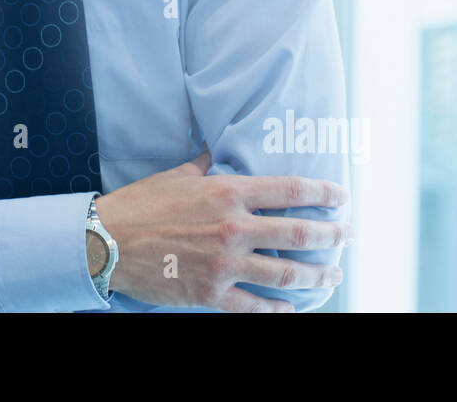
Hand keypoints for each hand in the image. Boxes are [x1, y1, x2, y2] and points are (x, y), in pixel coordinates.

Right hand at [95, 141, 351, 311]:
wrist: (107, 242)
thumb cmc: (140, 205)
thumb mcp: (176, 175)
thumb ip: (204, 163)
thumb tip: (217, 146)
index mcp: (227, 193)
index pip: (289, 191)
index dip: (323, 194)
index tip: (342, 197)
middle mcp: (233, 228)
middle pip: (298, 233)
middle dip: (331, 235)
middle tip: (349, 236)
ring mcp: (225, 263)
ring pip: (286, 273)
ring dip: (316, 275)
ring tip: (333, 275)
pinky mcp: (212, 293)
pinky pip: (256, 306)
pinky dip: (279, 309)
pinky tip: (293, 308)